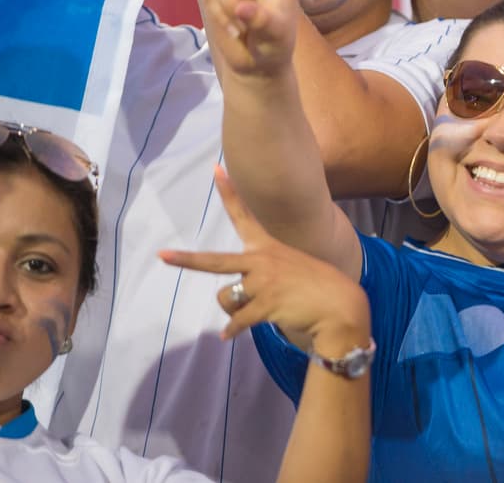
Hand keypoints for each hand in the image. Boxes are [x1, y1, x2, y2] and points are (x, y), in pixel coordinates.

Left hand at [160, 167, 371, 348]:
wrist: (341, 307)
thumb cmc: (319, 289)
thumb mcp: (293, 271)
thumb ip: (263, 279)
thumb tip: (236, 302)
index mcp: (268, 247)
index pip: (244, 215)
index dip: (229, 192)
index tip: (216, 169)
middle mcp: (261, 261)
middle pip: (214, 261)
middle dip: (186, 260)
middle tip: (162, 255)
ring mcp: (262, 283)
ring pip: (227, 300)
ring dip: (235, 310)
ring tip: (257, 311)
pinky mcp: (265, 305)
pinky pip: (237, 322)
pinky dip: (233, 330)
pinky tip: (230, 335)